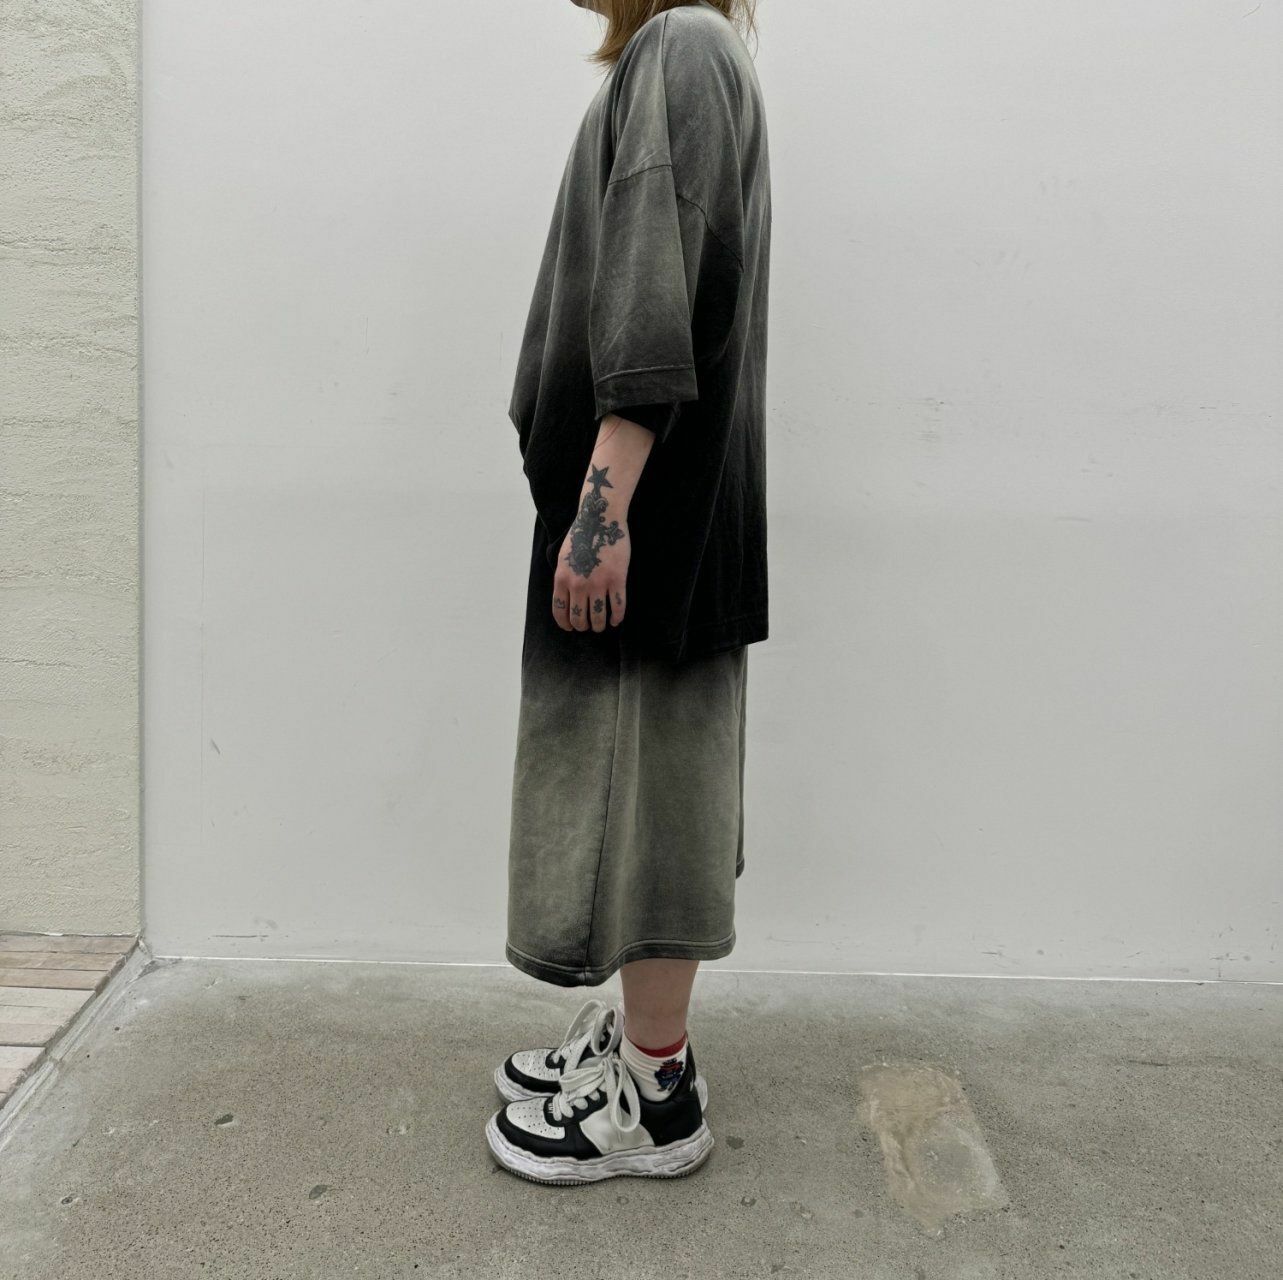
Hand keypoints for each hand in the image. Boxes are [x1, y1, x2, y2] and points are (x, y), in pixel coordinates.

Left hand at [552, 468, 629, 632]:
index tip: (570, 628)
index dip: (565, 624)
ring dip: (599, 625)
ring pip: (598, 616)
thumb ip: (563, 578)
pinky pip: (617, 606)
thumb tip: (565, 597)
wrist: (600, 519)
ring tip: (602, 626)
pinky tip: (616, 620)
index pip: (560, 611)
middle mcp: (578, 585)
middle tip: (588, 627)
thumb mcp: (563, 557)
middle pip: (579, 618)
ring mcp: (598, 583)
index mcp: (562, 579)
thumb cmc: (582, 535)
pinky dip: (617, 617)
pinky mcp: (617, 580)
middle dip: (583, 627)